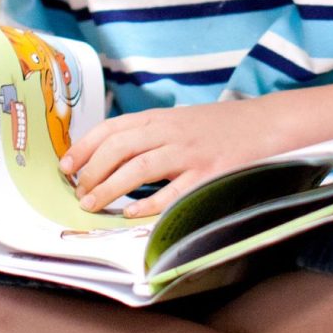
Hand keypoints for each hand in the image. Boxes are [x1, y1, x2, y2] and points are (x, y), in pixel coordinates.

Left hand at [60, 97, 300, 217]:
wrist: (267, 123)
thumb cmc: (219, 127)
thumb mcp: (180, 121)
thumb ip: (150, 133)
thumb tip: (110, 157)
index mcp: (161, 117)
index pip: (112, 128)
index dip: (84, 147)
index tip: (65, 166)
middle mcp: (172, 131)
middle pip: (119, 146)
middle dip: (92, 170)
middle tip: (78, 192)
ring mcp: (191, 152)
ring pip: (140, 166)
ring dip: (110, 187)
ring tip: (90, 205)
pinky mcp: (210, 173)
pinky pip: (174, 190)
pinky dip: (149, 203)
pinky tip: (131, 214)